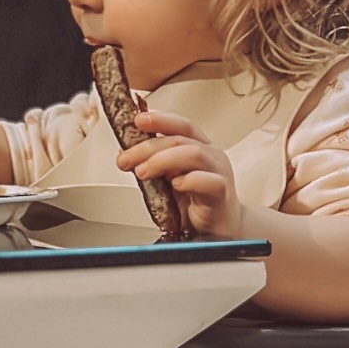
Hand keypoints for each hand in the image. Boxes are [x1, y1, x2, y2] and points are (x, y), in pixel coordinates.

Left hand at [117, 110, 244, 237]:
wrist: (221, 227)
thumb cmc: (196, 201)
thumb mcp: (170, 178)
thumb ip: (155, 164)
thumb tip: (126, 153)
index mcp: (200, 146)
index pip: (180, 125)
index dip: (160, 120)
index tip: (137, 121)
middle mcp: (211, 154)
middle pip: (179, 140)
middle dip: (148, 147)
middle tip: (126, 159)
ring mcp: (219, 172)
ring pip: (193, 154)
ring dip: (163, 160)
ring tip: (143, 172)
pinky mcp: (222, 192)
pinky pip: (208, 181)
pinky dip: (189, 180)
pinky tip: (175, 185)